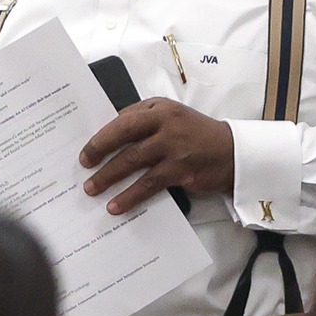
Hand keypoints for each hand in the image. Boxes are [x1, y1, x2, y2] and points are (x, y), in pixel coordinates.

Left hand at [80, 98, 234, 214]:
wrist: (232, 152)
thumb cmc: (195, 134)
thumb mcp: (171, 117)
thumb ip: (143, 120)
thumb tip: (108, 133)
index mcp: (160, 109)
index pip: (123, 119)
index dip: (101, 134)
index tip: (85, 149)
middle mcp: (166, 124)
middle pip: (124, 136)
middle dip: (99, 151)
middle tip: (82, 165)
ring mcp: (174, 147)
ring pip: (133, 161)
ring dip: (109, 176)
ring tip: (92, 188)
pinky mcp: (181, 170)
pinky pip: (149, 184)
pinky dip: (130, 196)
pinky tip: (116, 205)